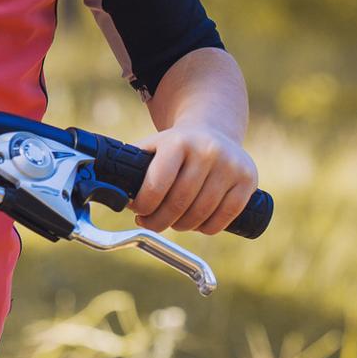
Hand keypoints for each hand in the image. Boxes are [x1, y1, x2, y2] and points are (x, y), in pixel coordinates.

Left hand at [128, 124, 258, 234]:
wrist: (214, 130)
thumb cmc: (176, 146)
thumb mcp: (153, 145)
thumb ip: (132, 166)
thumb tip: (107, 191)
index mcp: (177, 141)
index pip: (157, 184)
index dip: (145, 206)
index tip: (139, 213)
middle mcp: (206, 151)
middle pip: (179, 202)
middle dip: (160, 221)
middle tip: (151, 224)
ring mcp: (230, 165)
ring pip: (201, 212)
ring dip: (182, 226)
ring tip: (173, 224)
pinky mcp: (248, 179)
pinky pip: (226, 216)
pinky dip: (208, 227)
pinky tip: (197, 225)